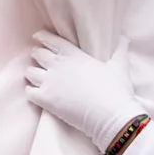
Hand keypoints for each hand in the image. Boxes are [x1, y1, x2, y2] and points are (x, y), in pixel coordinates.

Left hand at [26, 32, 144, 154]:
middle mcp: (58, 65)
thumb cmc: (116, 90)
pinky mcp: (46, 99)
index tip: (38, 37)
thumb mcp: (120, 66)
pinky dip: (31, 92)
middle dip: (37, 56)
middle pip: (37, 54)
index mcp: (73, 54)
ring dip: (33, 74)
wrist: (112, 116)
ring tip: (37, 77)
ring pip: (30, 72)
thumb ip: (119, 50)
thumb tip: (124, 38)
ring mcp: (50, 81)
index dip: (42, 37)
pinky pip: (29, 92)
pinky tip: (37, 94)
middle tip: (39, 59)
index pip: (51, 40)